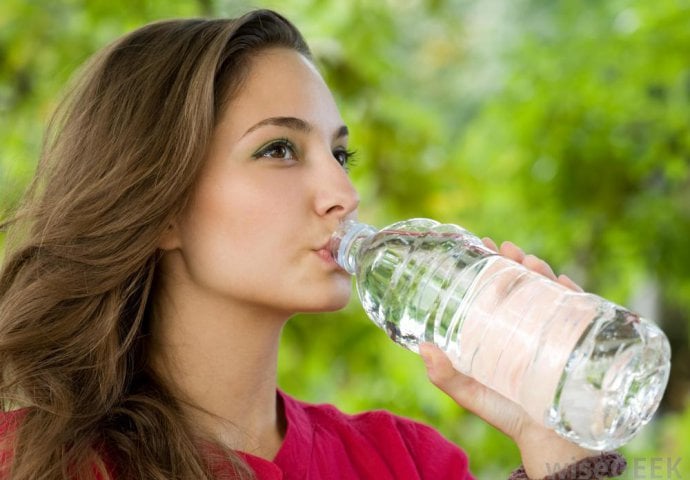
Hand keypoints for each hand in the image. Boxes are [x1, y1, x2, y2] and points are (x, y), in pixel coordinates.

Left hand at [419, 239, 595, 477]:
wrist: (548, 442)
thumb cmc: (506, 413)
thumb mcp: (470, 392)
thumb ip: (445, 375)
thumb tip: (422, 347)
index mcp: (501, 329)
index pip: (496, 289)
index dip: (490, 265)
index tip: (482, 244)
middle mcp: (527, 325)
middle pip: (524, 283)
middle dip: (518, 261)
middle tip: (508, 249)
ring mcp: (554, 331)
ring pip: (550, 291)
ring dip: (542, 271)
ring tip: (530, 262)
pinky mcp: (579, 341)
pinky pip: (581, 311)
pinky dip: (574, 294)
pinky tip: (564, 283)